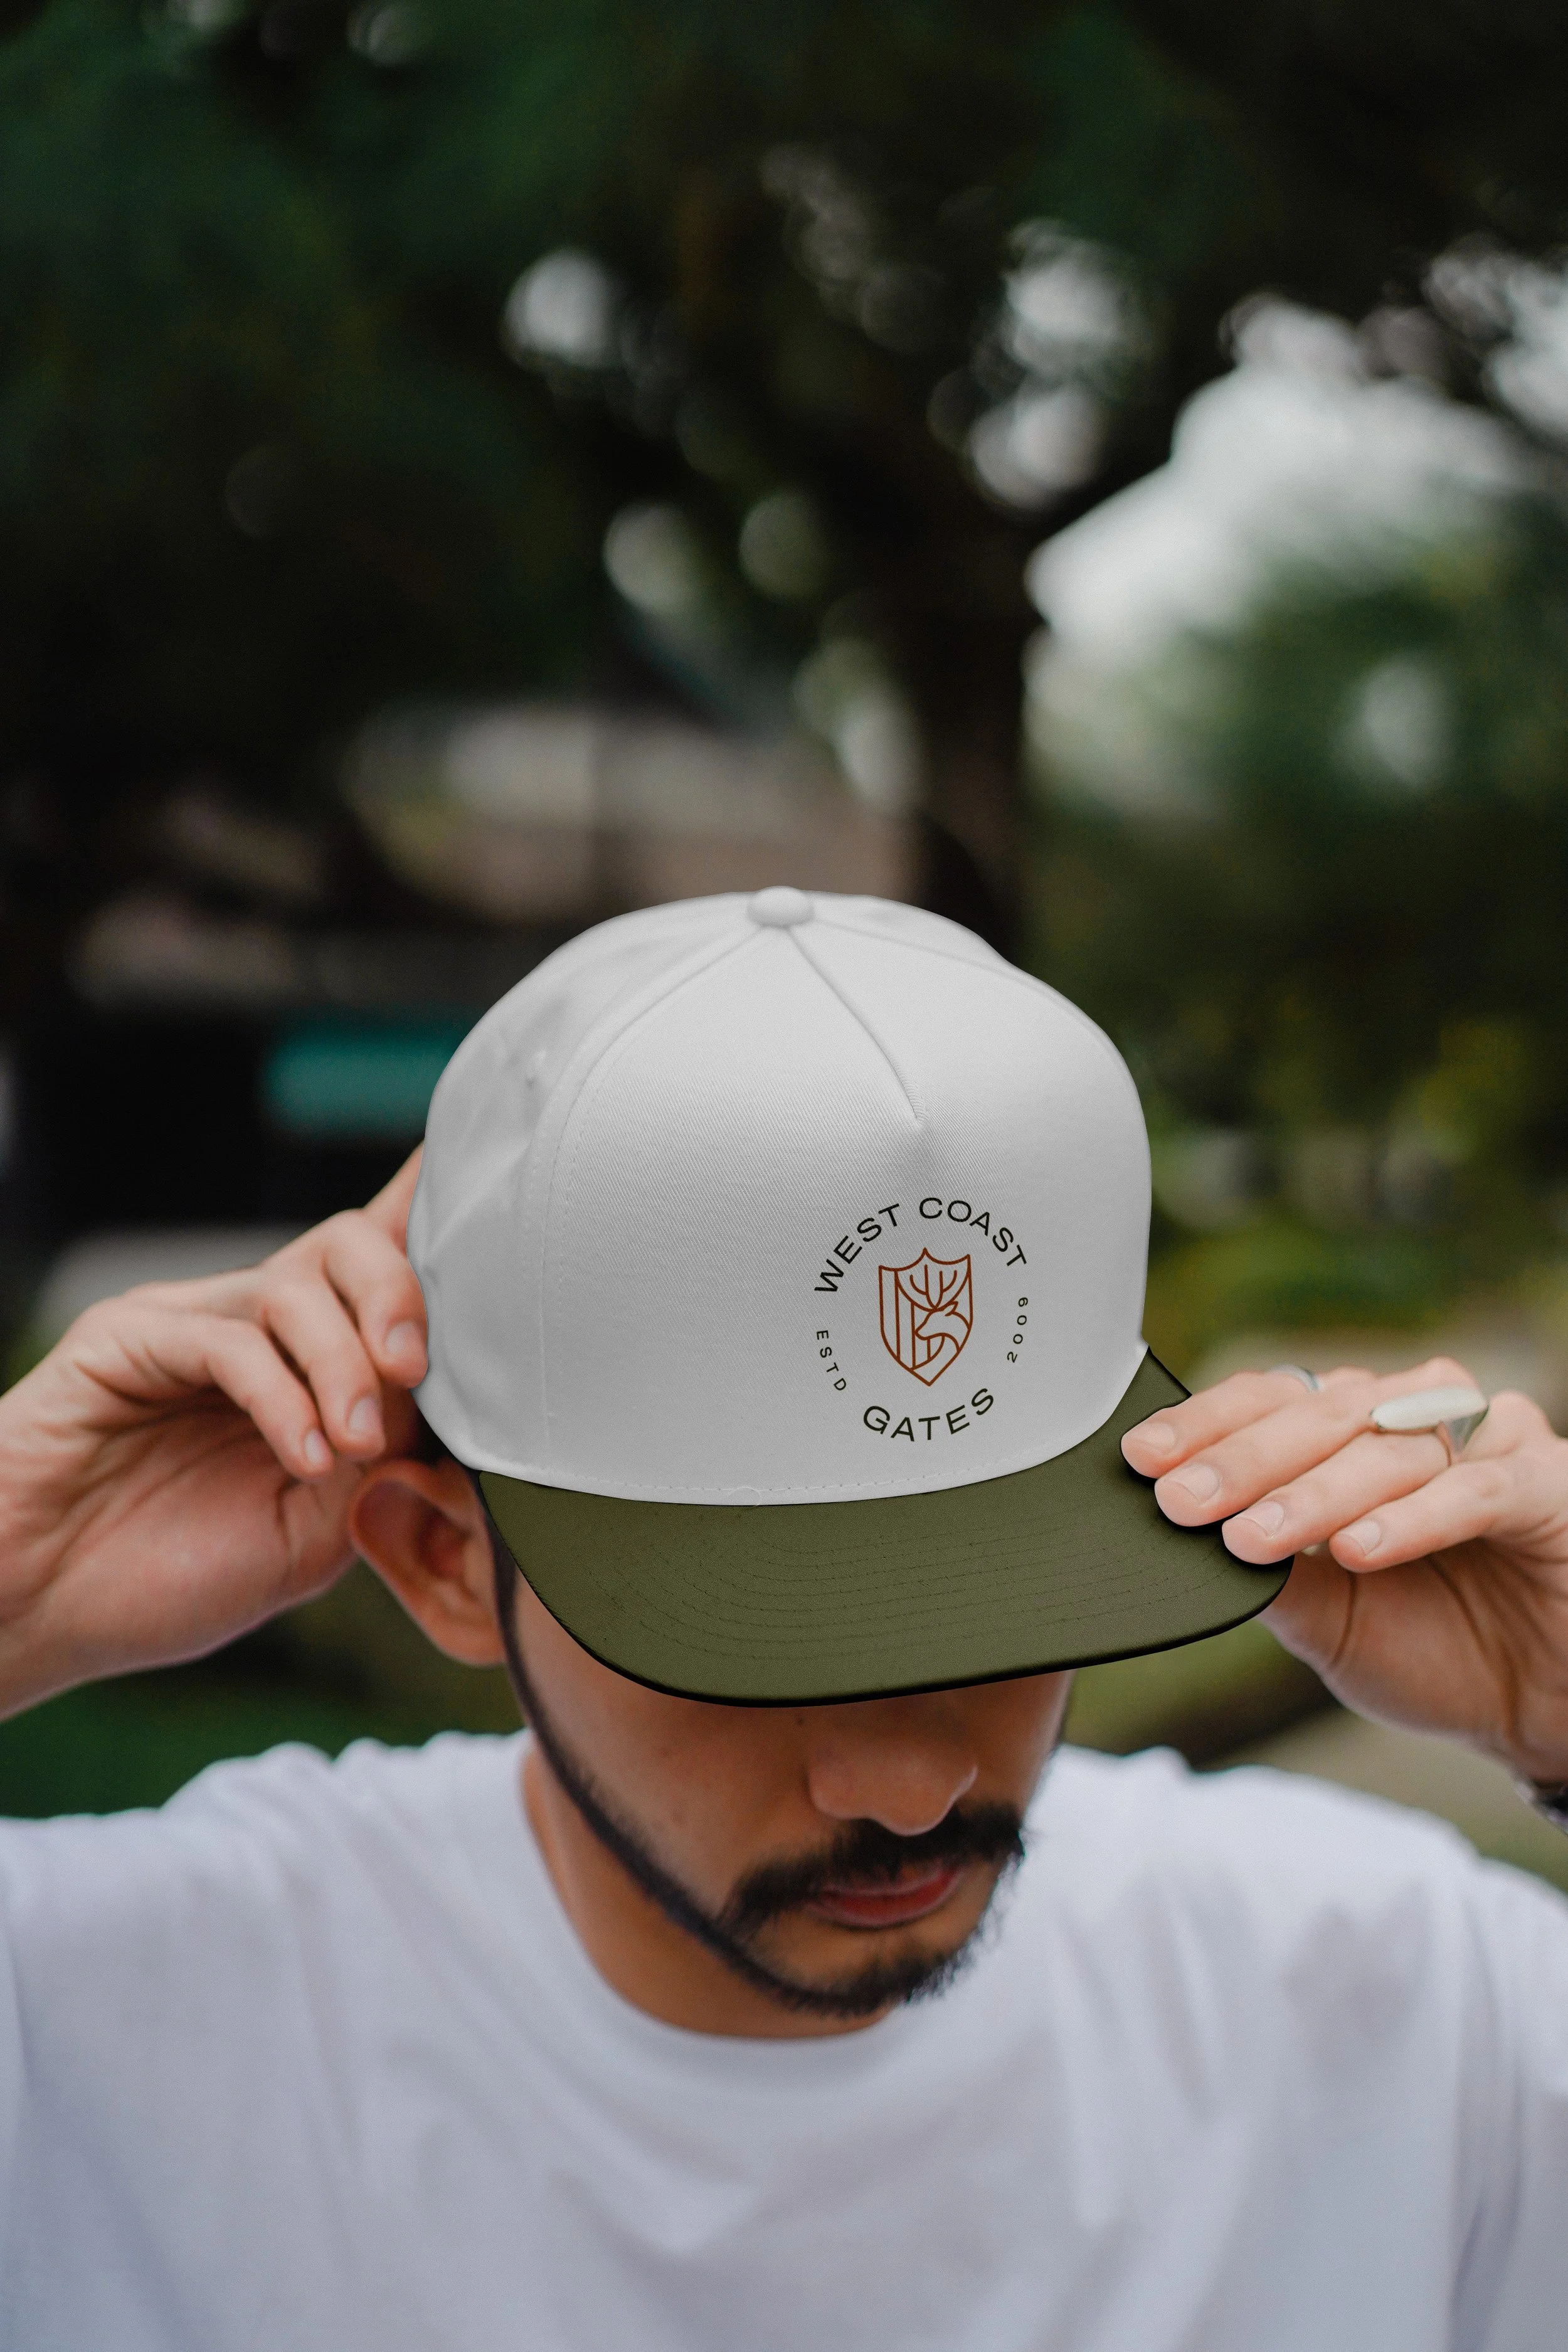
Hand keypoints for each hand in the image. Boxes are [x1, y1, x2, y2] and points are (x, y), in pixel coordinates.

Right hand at [0, 1150, 426, 1718]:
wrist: (40, 1614)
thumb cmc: (171, 1581)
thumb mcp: (315, 1531)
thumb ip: (380, 1461)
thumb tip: (446, 1404)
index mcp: (302, 1363)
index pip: (377, 1268)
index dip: (435, 1220)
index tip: (506, 1197)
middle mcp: (249, 1323)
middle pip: (348, 1244)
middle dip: (400, 1294)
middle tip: (411, 1369)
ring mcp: (187, 1322)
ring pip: (296, 1283)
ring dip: (344, 1363)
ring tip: (351, 1445)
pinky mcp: (127, 1337)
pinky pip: (231, 1338)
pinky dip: (283, 1396)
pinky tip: (304, 1457)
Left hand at [1123, 1357, 1567, 1786]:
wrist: (1538, 1710)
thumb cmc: (1435, 1648)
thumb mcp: (1328, 1617)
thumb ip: (1268, 1572)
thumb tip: (1178, 1542)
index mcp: (1358, 1434)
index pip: (1274, 1400)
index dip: (1207, 1424)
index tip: (1142, 1461)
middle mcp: (1420, 1420)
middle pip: (1324, 1411)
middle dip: (1244, 1459)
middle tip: (1182, 1500)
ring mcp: (1490, 1443)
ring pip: (1392, 1444)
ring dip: (1315, 1490)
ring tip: (1254, 1537)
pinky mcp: (1549, 1487)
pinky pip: (1478, 1489)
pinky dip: (1414, 1517)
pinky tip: (1359, 1548)